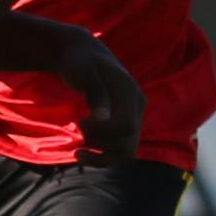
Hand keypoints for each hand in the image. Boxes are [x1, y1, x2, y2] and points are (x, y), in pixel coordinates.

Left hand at [54, 29, 143, 164]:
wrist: (83, 56)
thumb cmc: (79, 62)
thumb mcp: (83, 72)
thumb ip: (95, 92)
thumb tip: (103, 118)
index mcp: (131, 93)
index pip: (127, 126)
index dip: (103, 132)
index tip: (80, 122)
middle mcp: (137, 108)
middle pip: (128, 141)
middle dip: (100, 141)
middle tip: (78, 126)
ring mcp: (133, 119)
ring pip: (127, 153)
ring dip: (102, 156)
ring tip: (79, 149)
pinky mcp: (124, 127)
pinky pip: (120, 153)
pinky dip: (102, 159)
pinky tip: (79, 154)